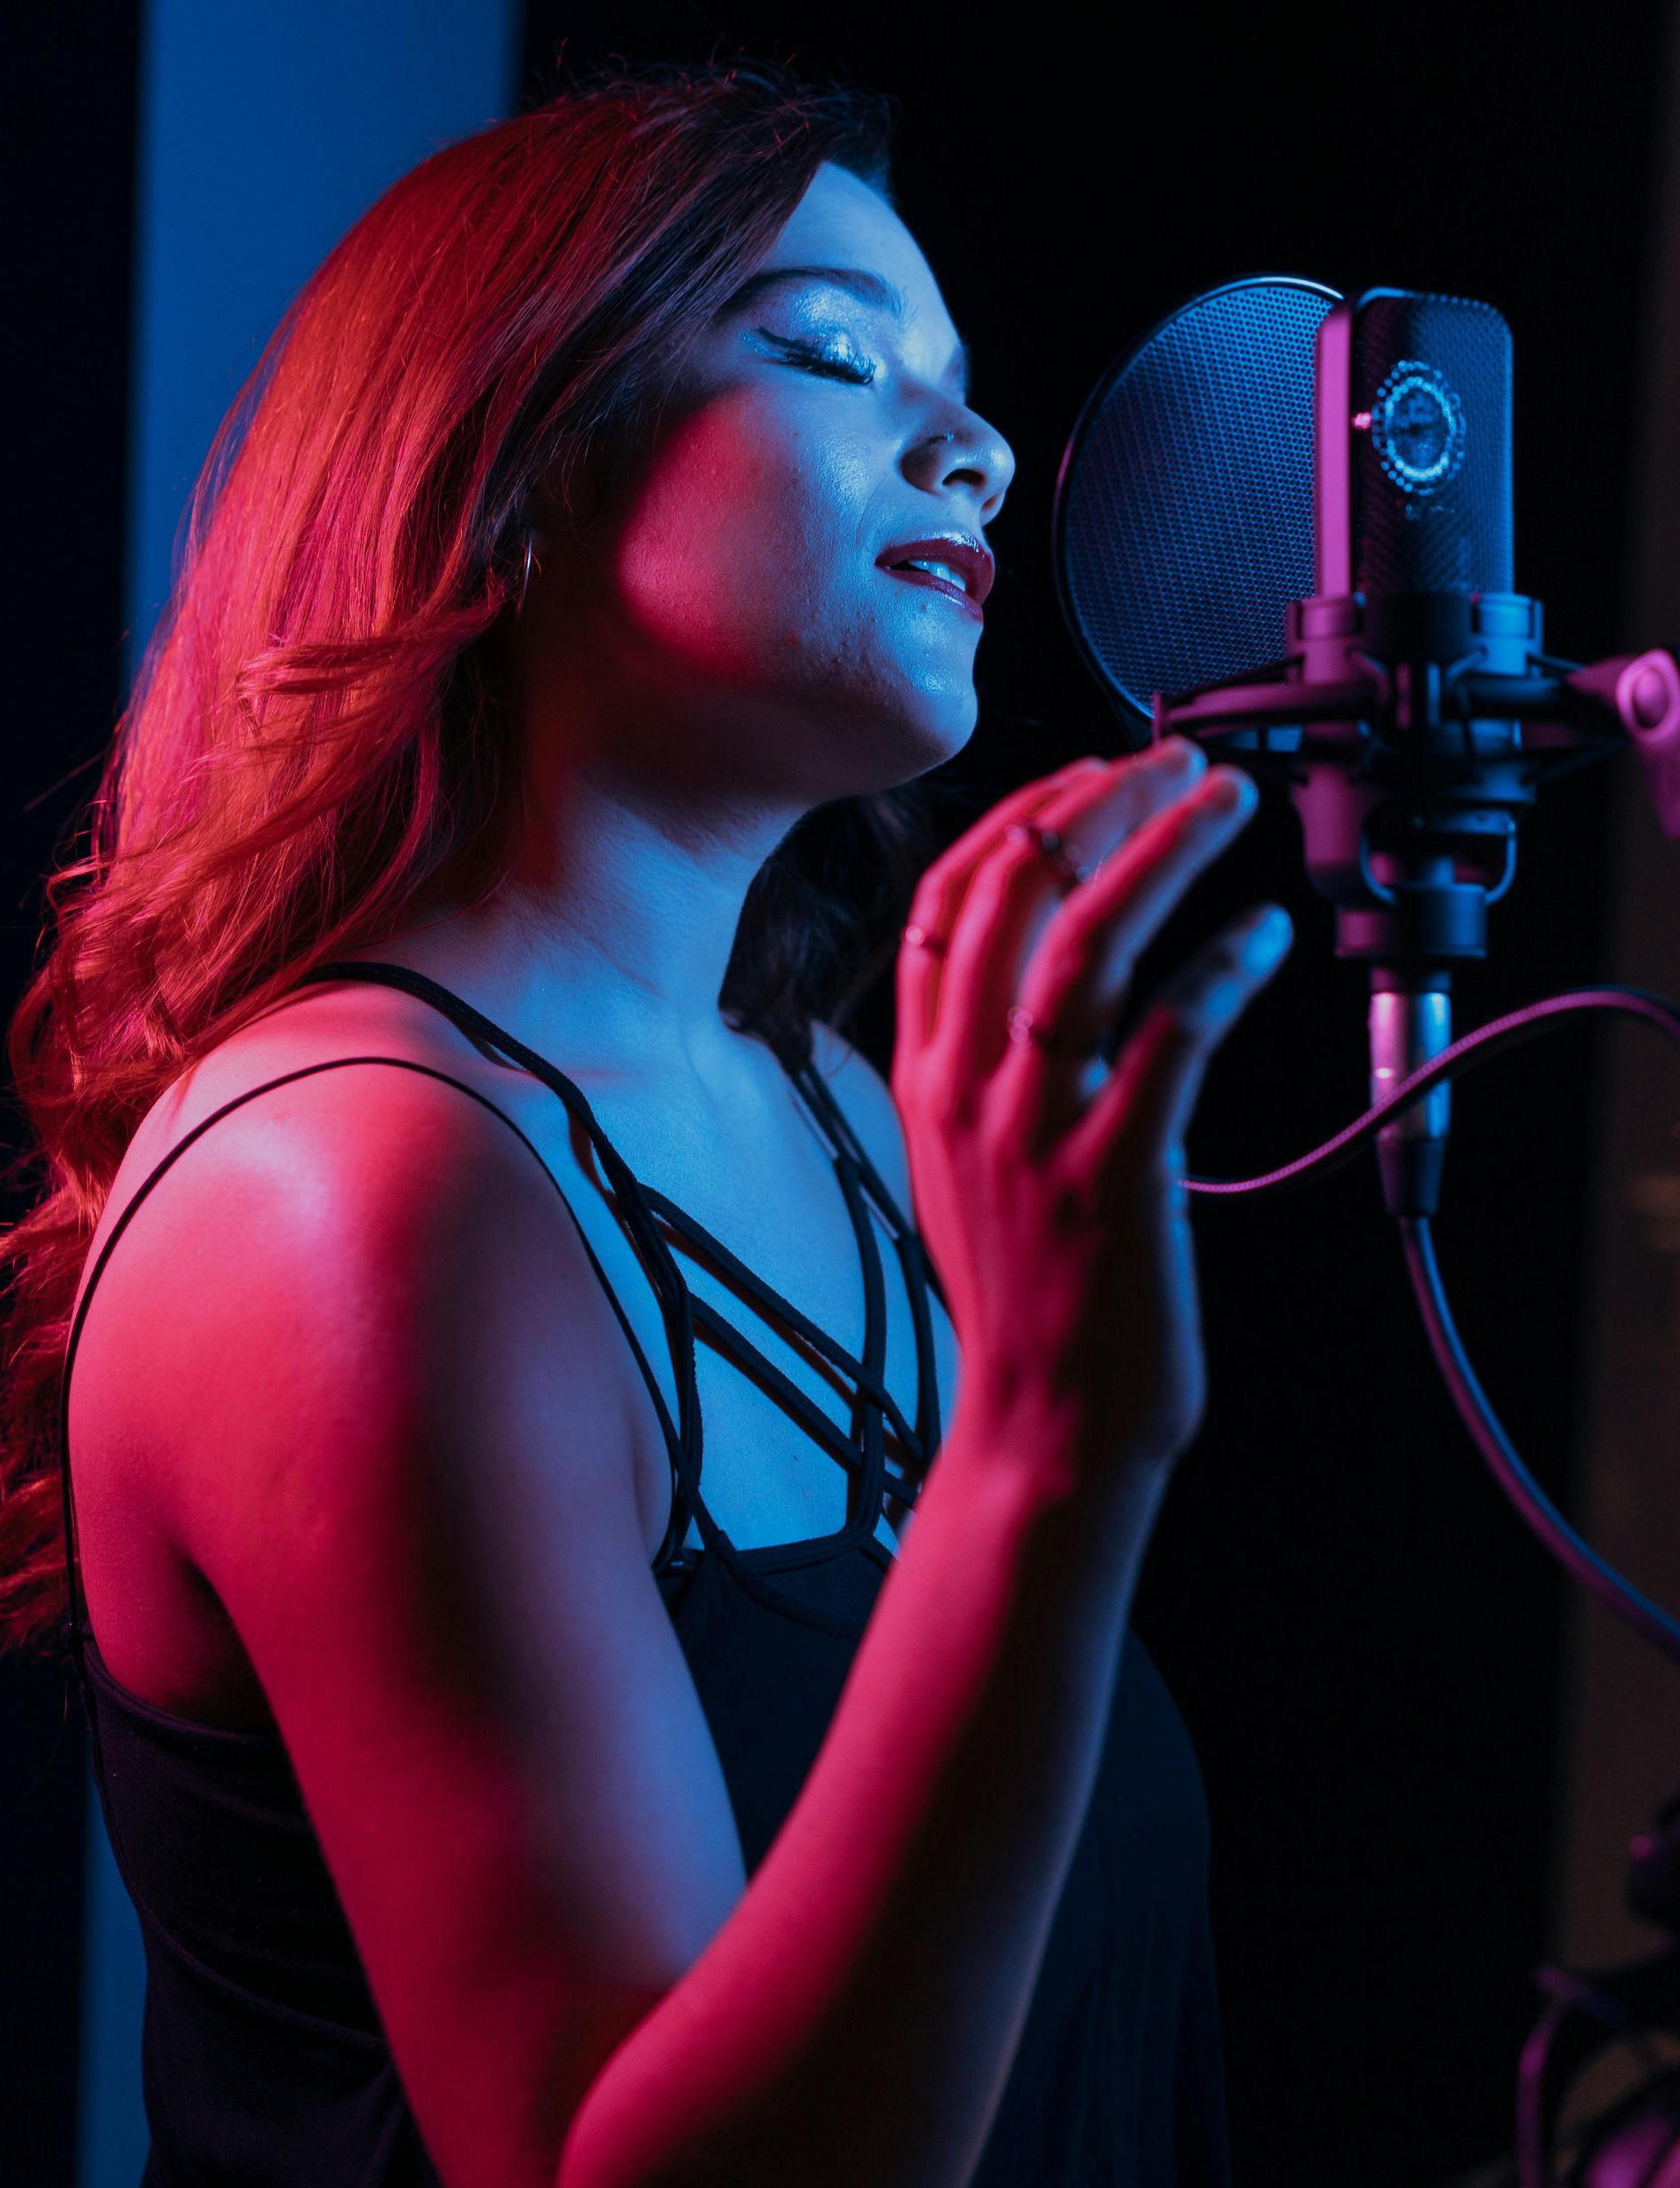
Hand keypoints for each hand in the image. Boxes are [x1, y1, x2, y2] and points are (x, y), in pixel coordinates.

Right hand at [892, 740, 1290, 1507]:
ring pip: (1087, 944)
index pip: (947, 901)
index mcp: (922, 1075)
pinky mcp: (1113, 1179)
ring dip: (1164, 852)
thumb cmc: (1024, 1290)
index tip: (1092, 772)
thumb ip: (978, 1055)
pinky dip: (1221, 969)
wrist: (1043, 1426)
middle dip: (1101, 803)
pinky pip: (1169, 1039)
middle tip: (1178, 761)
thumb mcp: (961, 1157)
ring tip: (1227, 802)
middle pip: (1013, 892)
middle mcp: (963, 1090)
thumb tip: (1034, 948)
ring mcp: (1033, 1134)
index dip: (1021, 815)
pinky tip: (1264, 935)